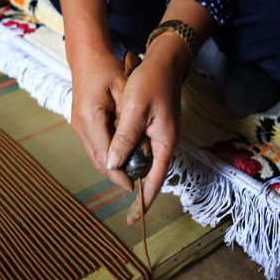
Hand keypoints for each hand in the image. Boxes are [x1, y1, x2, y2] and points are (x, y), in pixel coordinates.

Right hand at [70, 48, 134, 191]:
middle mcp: (80, 127)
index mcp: (90, 118)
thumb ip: (128, 120)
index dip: (120, 174)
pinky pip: (94, 147)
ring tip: (133, 172)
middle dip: (116, 175)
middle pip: (98, 162)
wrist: (86, 59)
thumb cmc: (108, 70)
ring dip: (112, 166)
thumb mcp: (124, 90)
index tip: (134, 185)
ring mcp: (78, 128)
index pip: (105, 155)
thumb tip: (137, 148)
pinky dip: (108, 155)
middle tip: (137, 183)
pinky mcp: (80, 126)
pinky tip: (124, 155)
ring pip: (95, 157)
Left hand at [107, 36, 185, 211]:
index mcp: (164, 142)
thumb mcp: (134, 109)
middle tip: (123, 208)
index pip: (154, 180)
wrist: (164, 61)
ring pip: (142, 162)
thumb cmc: (150, 82)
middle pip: (147, 174)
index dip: (144, 201)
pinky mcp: (153, 129)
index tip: (134, 218)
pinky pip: (140, 150)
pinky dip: (129, 156)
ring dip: (129, 172)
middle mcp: (165, 143)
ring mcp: (159, 137)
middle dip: (134, 189)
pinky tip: (118, 159)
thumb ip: (124, 138)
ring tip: (116, 185)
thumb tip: (114, 165)